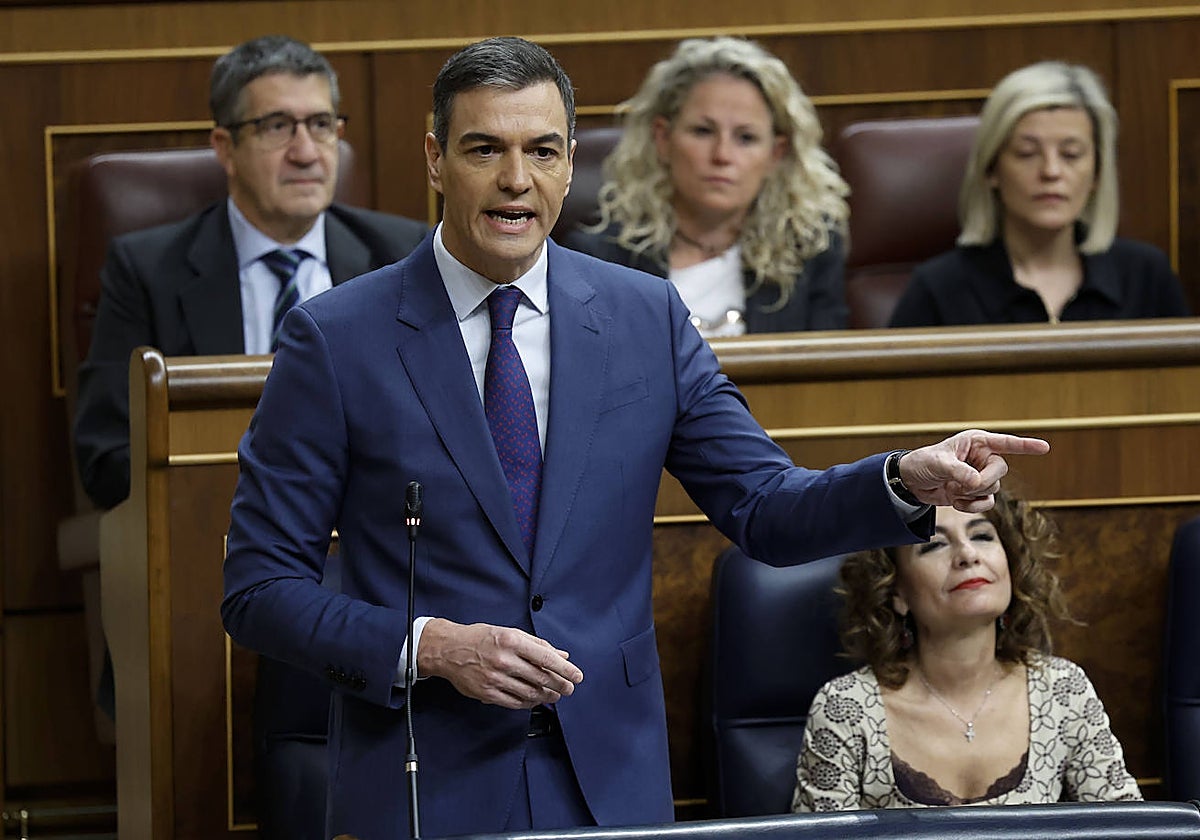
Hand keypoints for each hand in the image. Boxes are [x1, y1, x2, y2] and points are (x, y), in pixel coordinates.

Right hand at [417, 619, 583, 708]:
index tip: (577, 676)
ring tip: (554, 695)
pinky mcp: (487, 693)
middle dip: (560, 685)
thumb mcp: (510, 633)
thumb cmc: (481, 638)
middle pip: (541, 677)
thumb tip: (562, 655)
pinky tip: (536, 700)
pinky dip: (529, 703)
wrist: (448, 650)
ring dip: (547, 696)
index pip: (546, 658)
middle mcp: (504, 660)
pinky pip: (514, 702)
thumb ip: (537, 644)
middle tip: (569, 688)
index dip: (565, 669)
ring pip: (530, 692)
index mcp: (512, 641)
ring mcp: (495, 678)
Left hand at [899, 429, 1048, 511]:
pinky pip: (986, 503)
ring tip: (952, 489)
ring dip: (972, 495)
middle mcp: (982, 458)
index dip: (1025, 445)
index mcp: (976, 442)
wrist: (910, 482)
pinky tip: (955, 501)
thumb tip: (976, 482)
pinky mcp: (975, 493)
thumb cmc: (922, 463)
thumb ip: (958, 471)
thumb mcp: (938, 463)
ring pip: (993, 489)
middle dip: (982, 482)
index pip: (1006, 443)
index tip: (1045, 447)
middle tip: (961, 485)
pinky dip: (971, 506)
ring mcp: (980, 476)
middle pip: (1000, 472)